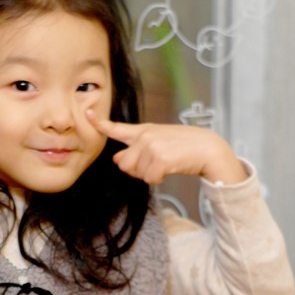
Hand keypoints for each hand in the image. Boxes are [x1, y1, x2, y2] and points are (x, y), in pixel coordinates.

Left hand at [86, 111, 247, 184]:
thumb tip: (117, 160)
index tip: (87, 115)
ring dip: (150, 174)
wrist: (207, 148)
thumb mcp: (158, 142)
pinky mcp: (160, 158)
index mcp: (143, 131)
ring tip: (166, 163)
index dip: (100, 124)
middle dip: (137, 170)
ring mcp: (151, 146)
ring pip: (137, 174)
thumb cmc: (184, 147)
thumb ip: (136, 150)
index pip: (117, 128)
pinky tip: (171, 167)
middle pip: (123, 164)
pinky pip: (150, 179)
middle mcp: (144, 136)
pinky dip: (160, 179)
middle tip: (156, 163)